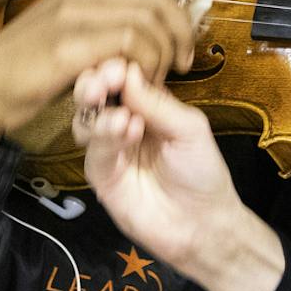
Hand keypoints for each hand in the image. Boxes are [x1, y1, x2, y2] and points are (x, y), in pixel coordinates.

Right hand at [0, 0, 199, 145]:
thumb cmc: (27, 69)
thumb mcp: (72, 33)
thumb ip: (107, 21)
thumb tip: (153, 19)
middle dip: (185, 25)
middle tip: (187, 58)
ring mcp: (74, 12)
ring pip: (149, 16)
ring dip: (165, 49)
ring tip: (161, 76)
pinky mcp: (69, 43)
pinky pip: (130, 41)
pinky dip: (145, 62)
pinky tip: (140, 82)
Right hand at [74, 60, 283, 290]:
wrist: (204, 225)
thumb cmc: (202, 173)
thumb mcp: (190, 128)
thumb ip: (157, 103)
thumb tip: (128, 71)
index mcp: (146, 105)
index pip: (120, 78)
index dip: (114, 68)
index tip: (117, 65)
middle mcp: (123, 122)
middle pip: (93, 95)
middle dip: (93, 83)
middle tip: (102, 81)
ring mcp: (110, 150)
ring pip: (86, 121)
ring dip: (99, 113)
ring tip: (124, 117)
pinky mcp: (102, 177)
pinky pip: (94, 152)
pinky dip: (106, 138)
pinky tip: (128, 132)